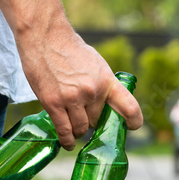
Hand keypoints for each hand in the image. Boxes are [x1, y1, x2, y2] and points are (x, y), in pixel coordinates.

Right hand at [17, 26, 141, 149]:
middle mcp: (93, 91)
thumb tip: (107, 103)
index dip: (134, 122)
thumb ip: (102, 84)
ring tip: (74, 128)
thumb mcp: (95, 64)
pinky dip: (67, 140)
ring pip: (81, 128)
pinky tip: (68, 143)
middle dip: (92, 121)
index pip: (130, 107)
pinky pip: (64, 130)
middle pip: (98, 121)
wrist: (44, 36)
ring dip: (78, 130)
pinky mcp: (53, 103)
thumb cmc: (70, 49)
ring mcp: (73, 98)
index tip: (131, 127)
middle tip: (84, 115)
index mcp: (107, 80)